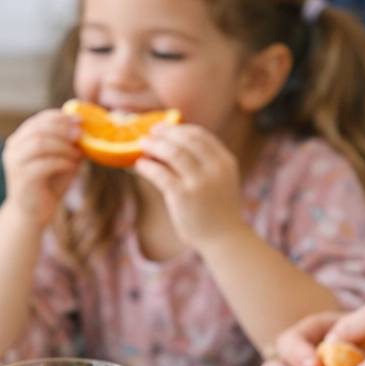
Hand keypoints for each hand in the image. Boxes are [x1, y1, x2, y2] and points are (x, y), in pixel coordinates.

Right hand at [0, 110, 82, 226]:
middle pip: (39, 129)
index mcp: (20, 139)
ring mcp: (15, 163)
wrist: (32, 213)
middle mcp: (13, 148)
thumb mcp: (59, 159)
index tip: (79, 120)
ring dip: (63, 147)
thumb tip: (85, 130)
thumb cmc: (47, 184)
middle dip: (62, 129)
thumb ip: (67, 145)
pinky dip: (62, 162)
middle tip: (80, 134)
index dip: (60, 117)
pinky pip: (44, 164)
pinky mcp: (22, 178)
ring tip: (77, 154)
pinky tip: (72, 167)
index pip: (39, 120)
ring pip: (40, 144)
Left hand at [135, 124, 244, 251]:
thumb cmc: (218, 209)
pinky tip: (139, 165)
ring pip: (172, 153)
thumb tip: (173, 144)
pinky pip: (160, 174)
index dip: (180, 128)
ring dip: (154, 145)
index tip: (166, 127)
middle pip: (185, 140)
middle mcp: (214, 168)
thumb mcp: (220, 180)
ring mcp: (199, 182)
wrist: (225, 238)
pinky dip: (147, 166)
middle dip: (165, 133)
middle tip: (151, 131)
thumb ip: (205, 163)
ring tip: (142, 144)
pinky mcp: (183, 196)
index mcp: (225, 161)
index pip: (200, 135)